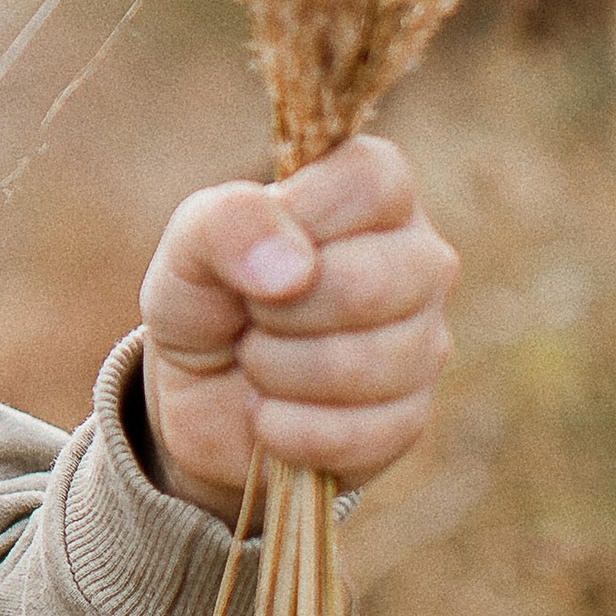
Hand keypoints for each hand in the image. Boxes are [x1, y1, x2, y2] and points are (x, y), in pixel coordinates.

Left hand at [140, 132, 456, 520]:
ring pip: (361, 365)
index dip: (302, 218)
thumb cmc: (206, 296)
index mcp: (375, 193)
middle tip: (250, 314)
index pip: (372, 182)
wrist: (198, 395)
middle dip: (276, 310)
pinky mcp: (410, 420)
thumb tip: (292, 269)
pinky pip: (354, 434)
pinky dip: (284, 429)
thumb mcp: (190, 244)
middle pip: (367, 284)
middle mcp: (419, 261)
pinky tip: (268, 412)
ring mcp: (425, 343)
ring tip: (256, 360)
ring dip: (274, 371)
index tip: (257, 246)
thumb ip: (228, 224)